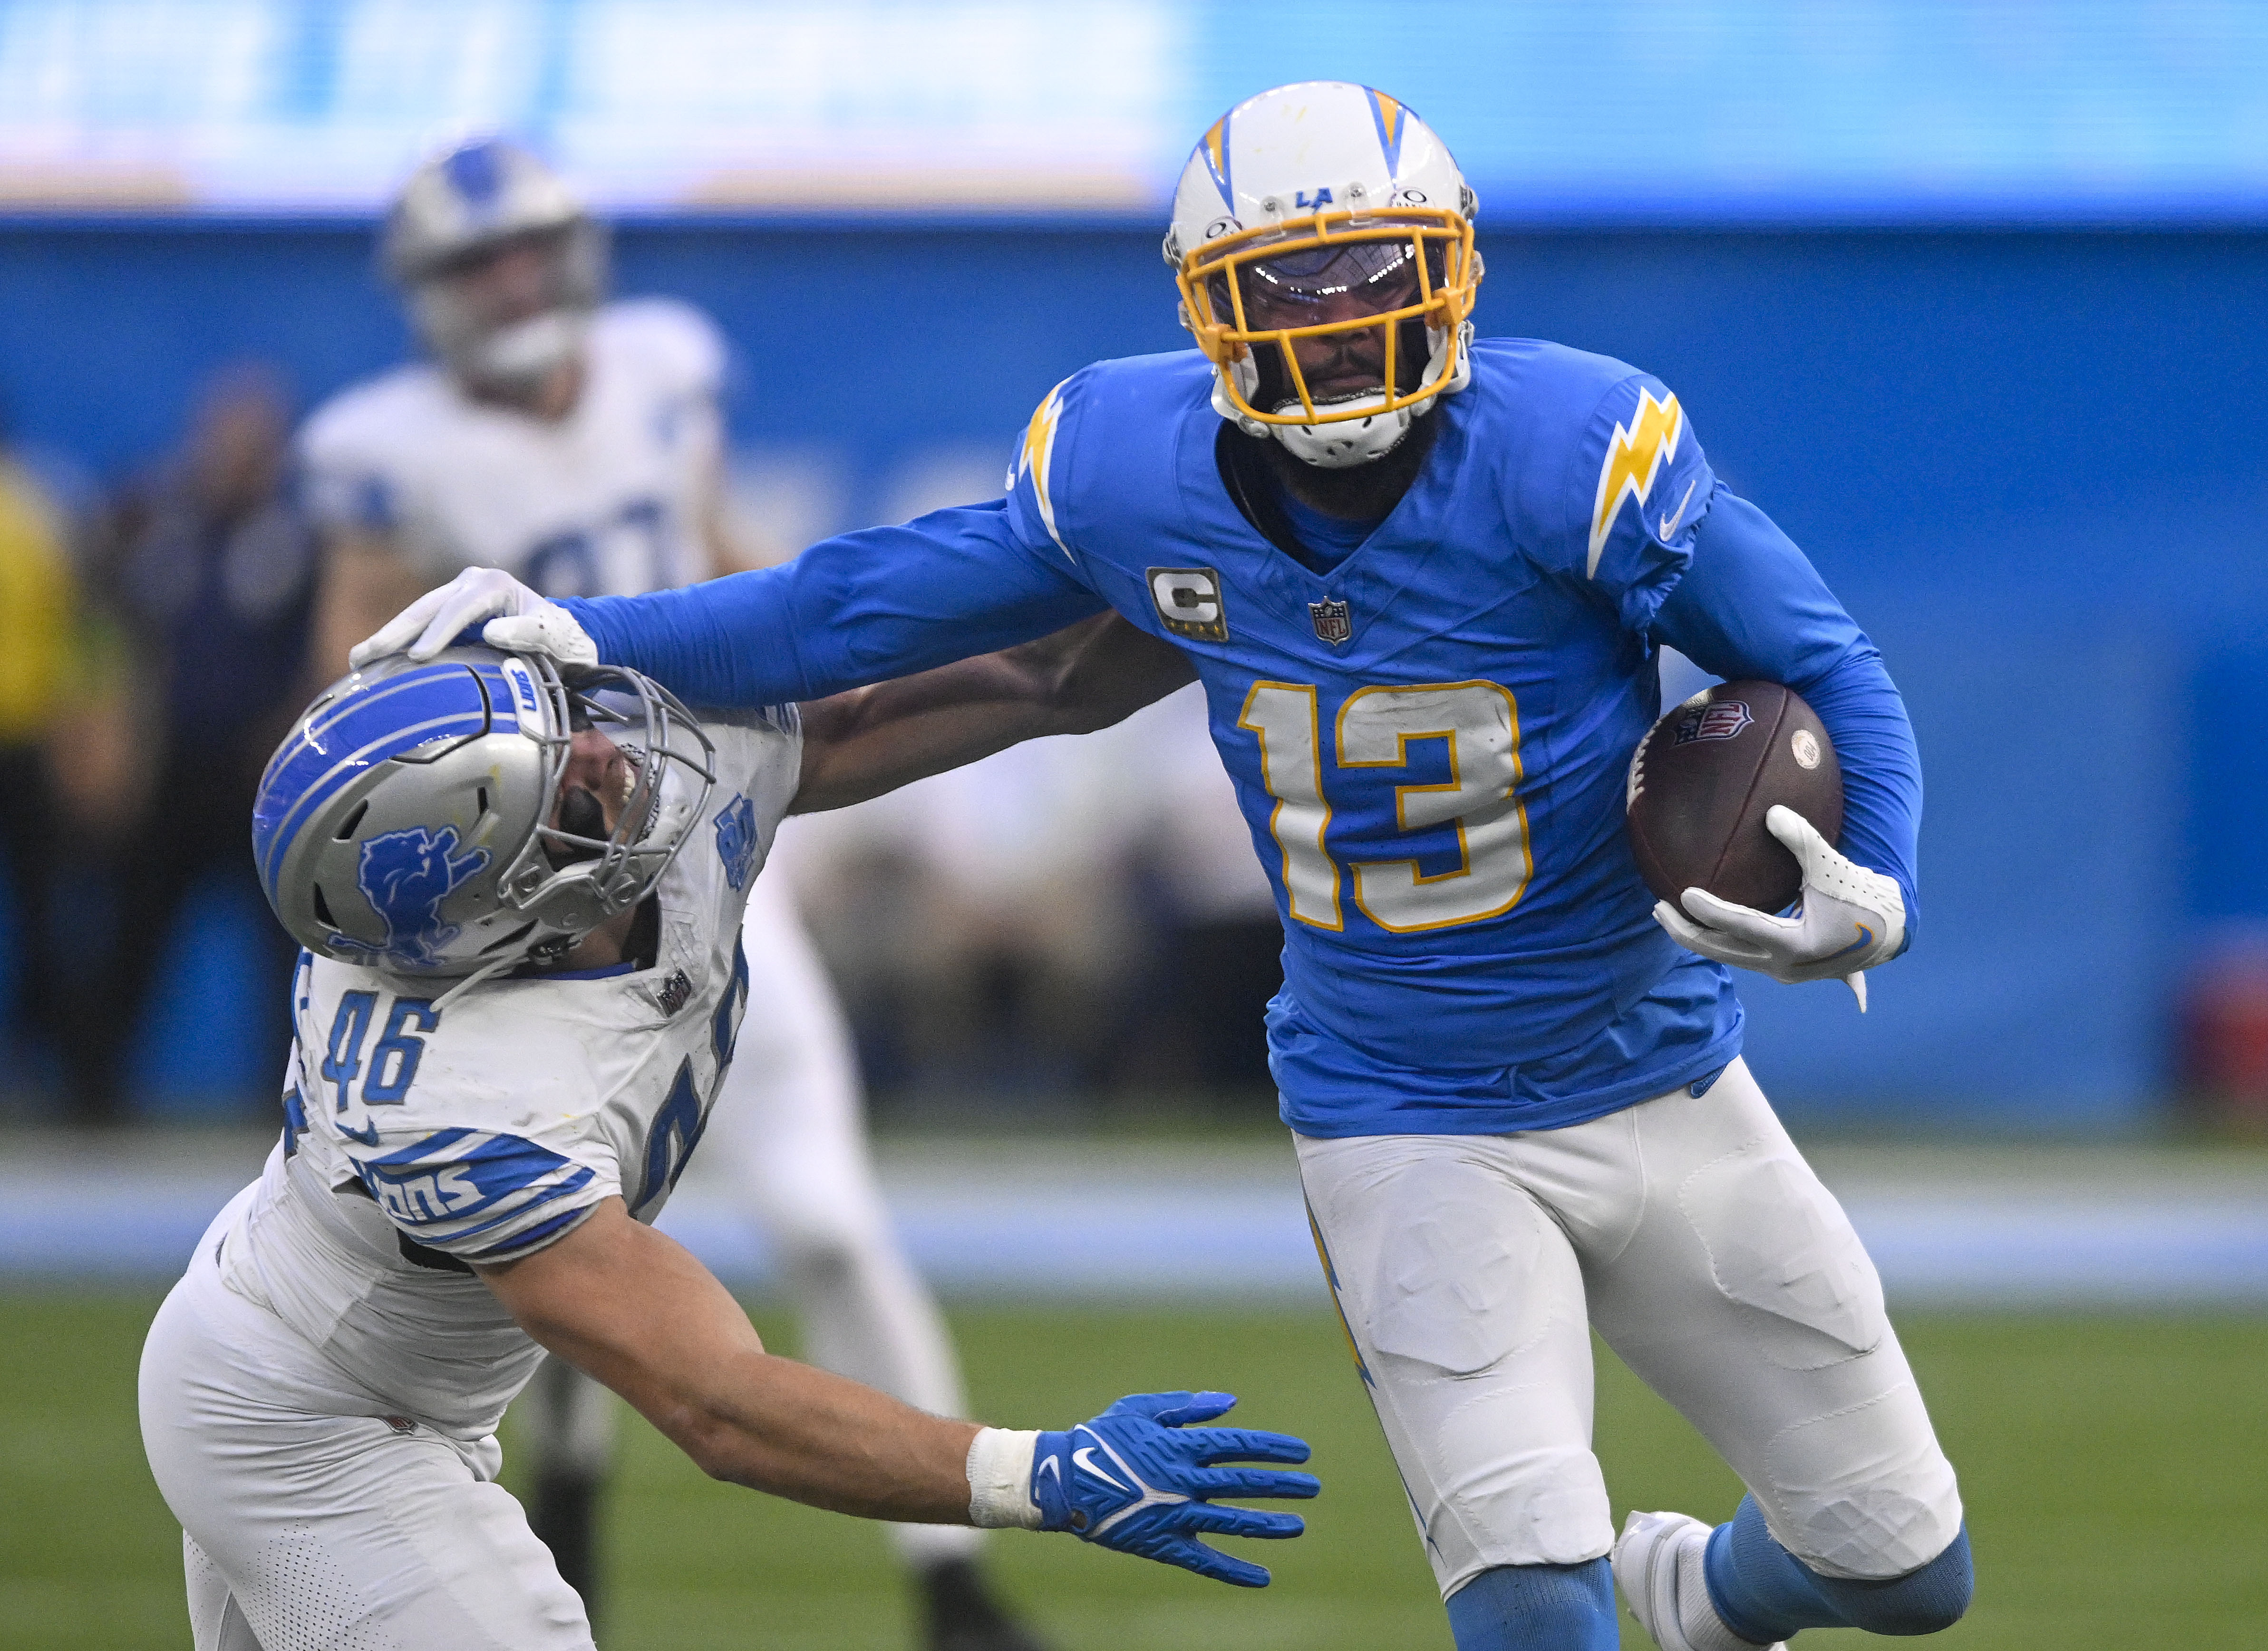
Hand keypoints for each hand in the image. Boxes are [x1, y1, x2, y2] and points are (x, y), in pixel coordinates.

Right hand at [348, 566, 596, 670]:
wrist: (567, 635)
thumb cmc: (563, 639)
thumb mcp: (555, 636)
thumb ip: (529, 632)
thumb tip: (491, 631)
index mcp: (493, 586)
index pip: (458, 610)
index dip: (436, 633)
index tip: (416, 656)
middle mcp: (470, 583)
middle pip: (426, 609)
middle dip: (393, 633)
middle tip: (363, 657)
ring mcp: (456, 595)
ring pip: (416, 616)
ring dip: (386, 639)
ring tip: (356, 661)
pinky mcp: (450, 611)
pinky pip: (420, 627)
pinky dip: (398, 644)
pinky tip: (375, 663)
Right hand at [1032, 1390, 1316, 1586]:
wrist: (1061, 1481)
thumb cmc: (1102, 1438)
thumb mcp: (1141, 1409)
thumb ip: (1187, 1407)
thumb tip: (1231, 1403)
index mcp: (1180, 1445)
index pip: (1239, 1445)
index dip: (1273, 1448)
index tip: (1302, 1452)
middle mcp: (1182, 1480)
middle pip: (1243, 1483)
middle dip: (1282, 1485)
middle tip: (1312, 1487)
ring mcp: (1173, 1514)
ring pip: (1231, 1521)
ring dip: (1267, 1524)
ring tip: (1298, 1525)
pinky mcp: (1161, 1544)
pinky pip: (1203, 1561)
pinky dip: (1233, 1570)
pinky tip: (1262, 1577)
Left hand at [1653, 804, 1904, 1009]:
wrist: (1892, 932)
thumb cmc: (1864, 897)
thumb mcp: (1833, 866)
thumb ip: (1802, 839)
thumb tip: (1770, 813)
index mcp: (1796, 945)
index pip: (1742, 927)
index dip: (1710, 912)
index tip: (1683, 893)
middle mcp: (1784, 966)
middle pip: (1721, 951)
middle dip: (1685, 932)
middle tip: (1657, 909)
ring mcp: (1783, 971)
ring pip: (1728, 955)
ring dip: (1698, 936)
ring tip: (1667, 914)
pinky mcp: (1784, 968)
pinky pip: (1741, 953)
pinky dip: (1719, 938)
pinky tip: (1698, 925)